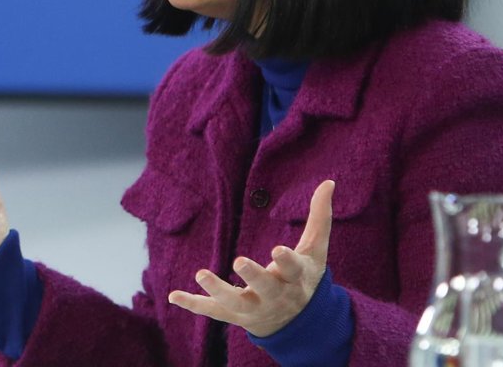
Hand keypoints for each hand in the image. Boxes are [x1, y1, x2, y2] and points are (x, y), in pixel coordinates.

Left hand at [167, 179, 334, 337]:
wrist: (296, 321)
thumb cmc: (304, 276)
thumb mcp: (315, 250)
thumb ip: (320, 216)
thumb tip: (329, 181)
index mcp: (295, 278)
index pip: (293, 269)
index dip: (286, 261)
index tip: (277, 250)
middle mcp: (274, 296)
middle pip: (265, 287)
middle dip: (253, 276)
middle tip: (239, 261)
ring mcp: (252, 308)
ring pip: (234, 301)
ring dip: (217, 290)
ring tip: (201, 273)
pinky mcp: (233, 315)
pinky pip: (211, 311)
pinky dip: (193, 304)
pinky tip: (174, 295)